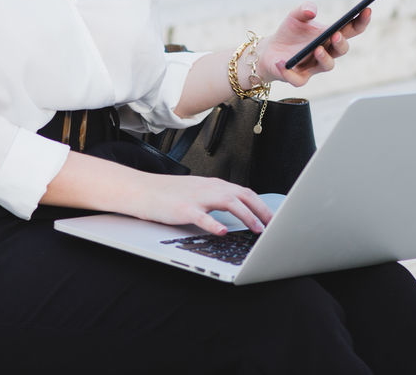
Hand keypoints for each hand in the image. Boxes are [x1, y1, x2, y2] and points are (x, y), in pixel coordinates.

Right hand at [128, 173, 273, 235]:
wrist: (141, 190)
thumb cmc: (168, 194)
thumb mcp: (197, 192)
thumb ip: (216, 198)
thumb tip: (237, 209)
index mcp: (214, 184)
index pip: (245, 192)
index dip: (262, 205)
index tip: (274, 218)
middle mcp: (209, 188)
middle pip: (243, 195)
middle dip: (262, 211)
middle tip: (274, 226)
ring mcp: (197, 197)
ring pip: (229, 202)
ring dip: (246, 216)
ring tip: (257, 229)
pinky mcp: (183, 208)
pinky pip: (202, 216)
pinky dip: (214, 223)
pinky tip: (223, 231)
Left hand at [258, 3, 372, 86]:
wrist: (270, 50)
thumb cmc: (289, 33)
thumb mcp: (295, 16)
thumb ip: (304, 9)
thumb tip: (312, 11)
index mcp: (330, 35)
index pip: (351, 29)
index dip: (361, 21)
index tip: (366, 10)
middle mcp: (326, 52)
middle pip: (342, 50)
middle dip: (341, 43)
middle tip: (335, 35)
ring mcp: (314, 66)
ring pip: (327, 66)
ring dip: (324, 58)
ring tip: (316, 49)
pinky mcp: (298, 77)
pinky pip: (299, 79)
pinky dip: (290, 73)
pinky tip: (283, 63)